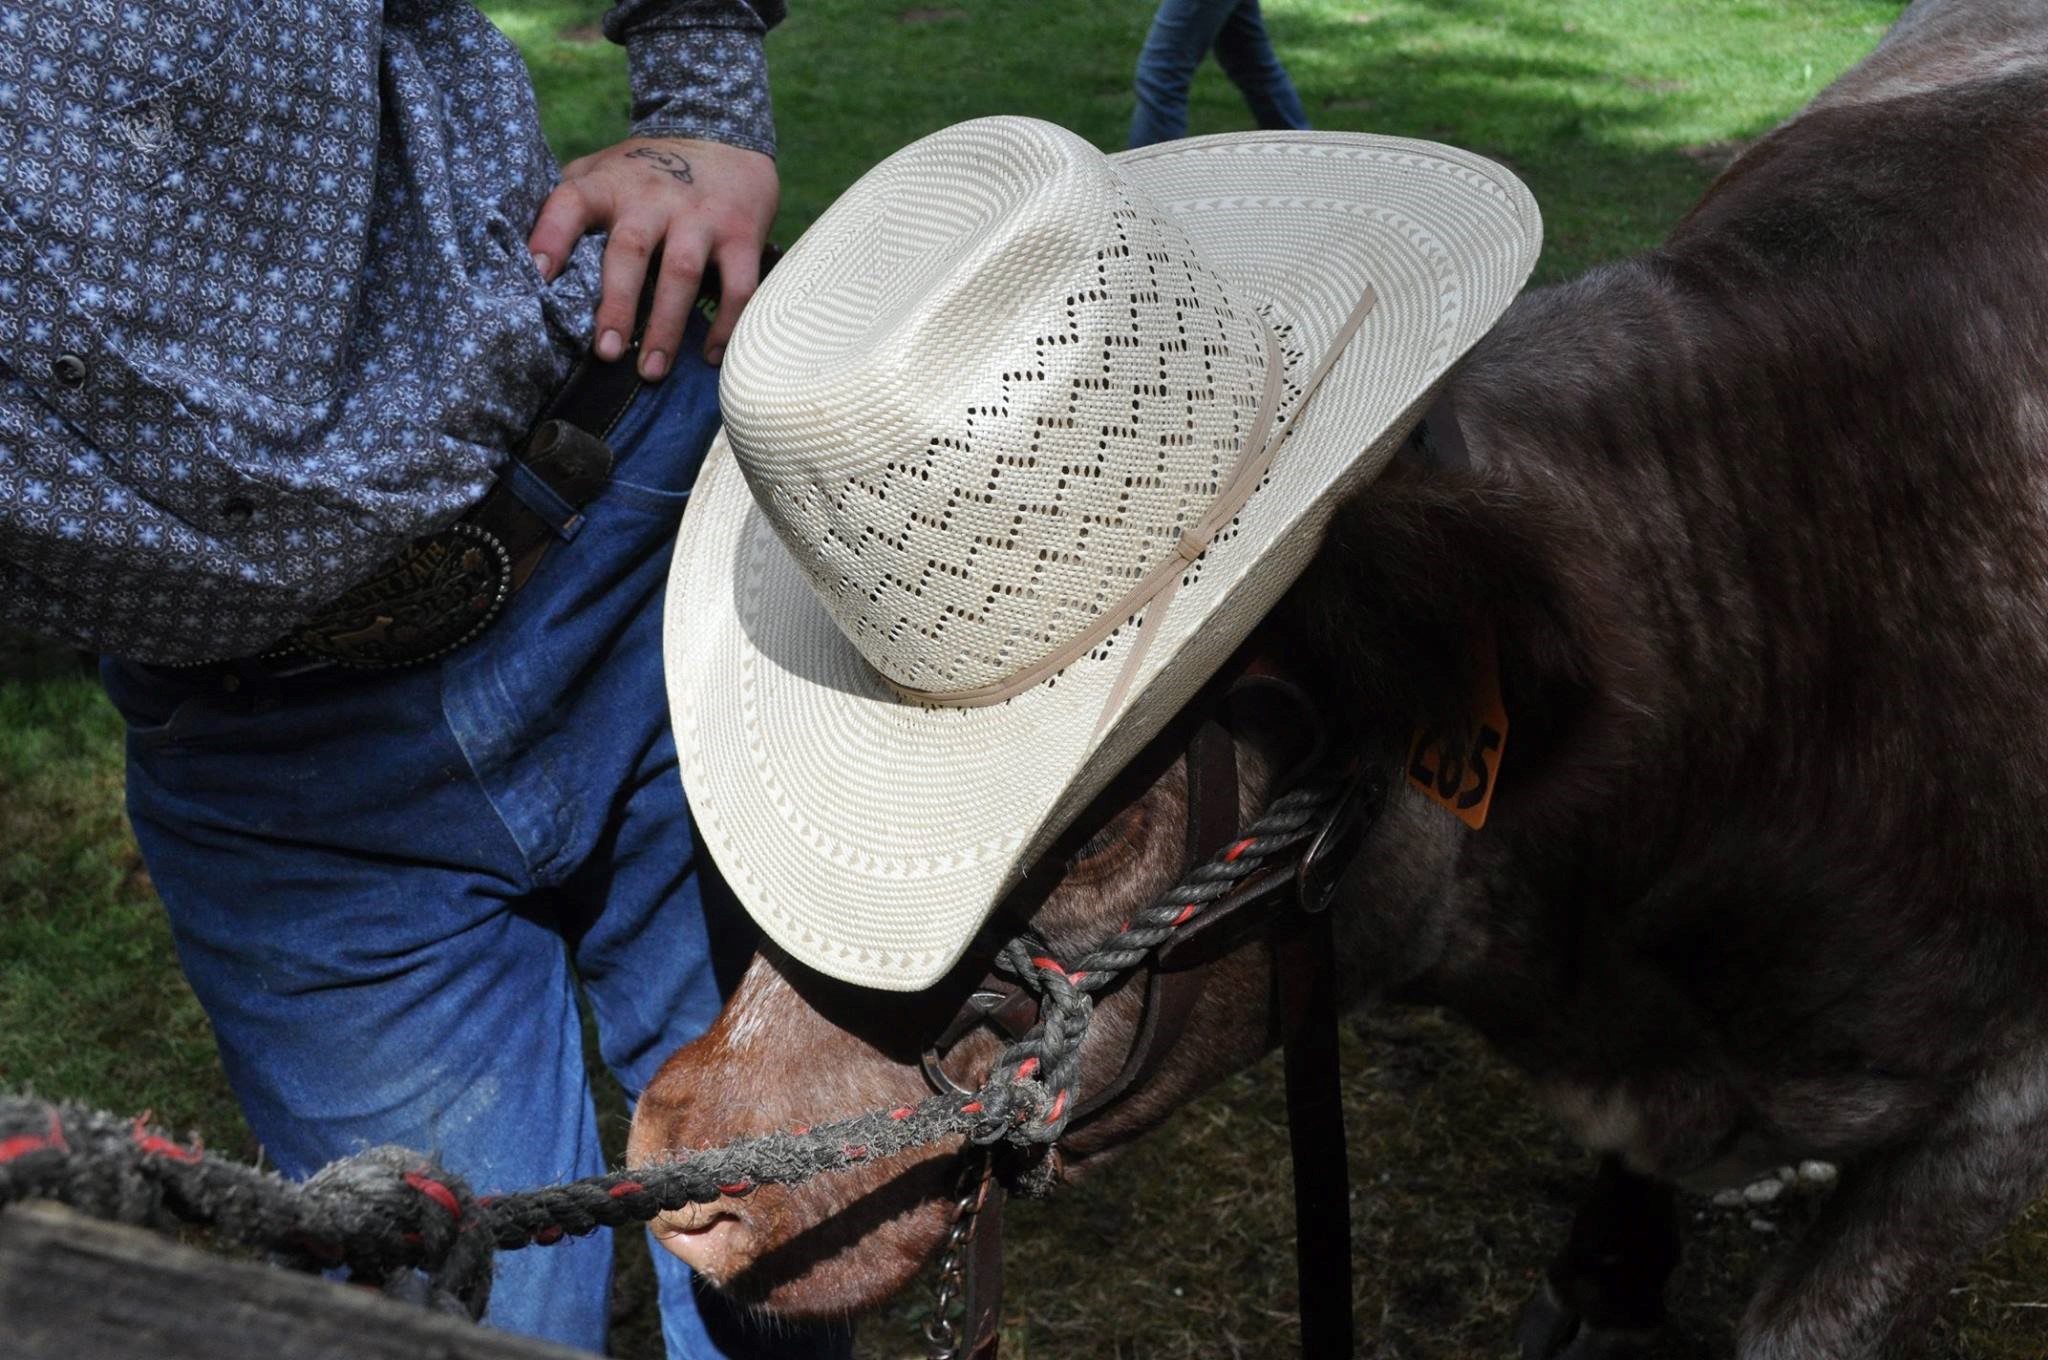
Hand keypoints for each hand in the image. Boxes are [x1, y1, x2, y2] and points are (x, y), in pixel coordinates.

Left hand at [527, 136, 778, 376]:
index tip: (536, 274)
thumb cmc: (648, 169)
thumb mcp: (604, 170)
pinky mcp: (741, 234)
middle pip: (630, 250)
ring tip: (650, 371)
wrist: (723, 135)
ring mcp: (700, 216)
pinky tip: (709, 356)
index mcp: (610, 185)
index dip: (551, 236)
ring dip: (666, 326)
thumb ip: (571, 201)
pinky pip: (738, 285)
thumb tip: (526, 256)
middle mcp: (653, 198)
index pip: (571, 202)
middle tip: (606, 351)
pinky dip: (726, 324)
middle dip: (617, 303)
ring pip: (682, 273)